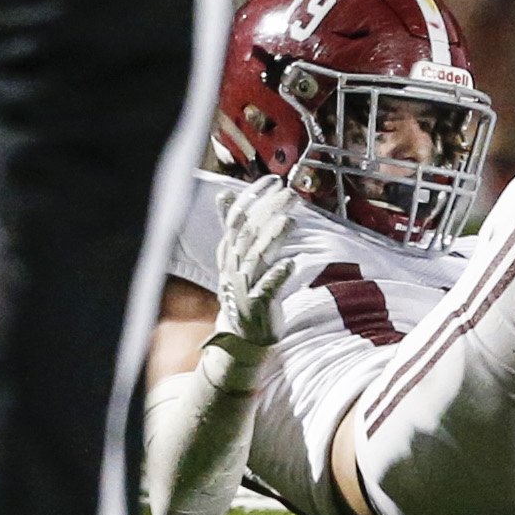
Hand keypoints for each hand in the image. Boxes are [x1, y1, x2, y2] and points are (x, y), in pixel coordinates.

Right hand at [215, 175, 298, 344]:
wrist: (242, 333)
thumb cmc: (243, 287)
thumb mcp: (234, 256)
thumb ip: (232, 226)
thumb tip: (223, 194)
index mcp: (229, 253)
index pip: (237, 219)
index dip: (253, 198)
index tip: (273, 180)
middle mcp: (234, 267)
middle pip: (248, 235)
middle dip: (268, 211)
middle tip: (290, 193)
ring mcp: (245, 286)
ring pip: (257, 259)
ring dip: (272, 239)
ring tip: (289, 221)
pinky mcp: (259, 304)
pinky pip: (267, 289)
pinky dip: (277, 275)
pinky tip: (291, 263)